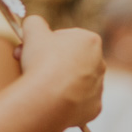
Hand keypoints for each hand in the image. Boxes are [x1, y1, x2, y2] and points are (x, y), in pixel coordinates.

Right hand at [18, 15, 104, 129]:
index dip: (47, 43)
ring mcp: (99, 88)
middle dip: (52, 62)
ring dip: (58, 82)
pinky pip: (78, 103)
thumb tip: (34, 24)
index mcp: (91, 41)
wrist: (49, 99)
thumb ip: (35, 22)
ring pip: (75, 82)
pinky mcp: (94, 108)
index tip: (34, 49)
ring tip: (41, 86)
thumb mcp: (32, 30)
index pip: (67, 38)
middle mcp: (100, 64)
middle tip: (31, 66)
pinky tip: (52, 101)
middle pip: (71, 60)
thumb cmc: (42, 62)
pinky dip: (65, 102)